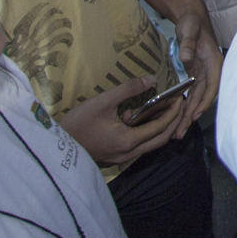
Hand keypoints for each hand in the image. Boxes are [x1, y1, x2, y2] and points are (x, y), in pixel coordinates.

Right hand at [60, 76, 181, 166]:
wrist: (55, 147)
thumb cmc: (78, 124)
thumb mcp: (102, 102)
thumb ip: (128, 90)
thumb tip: (150, 79)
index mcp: (128, 141)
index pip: (160, 128)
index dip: (173, 113)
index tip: (180, 99)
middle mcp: (128, 153)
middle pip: (160, 140)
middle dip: (173, 122)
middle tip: (179, 105)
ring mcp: (122, 158)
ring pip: (150, 144)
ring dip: (160, 128)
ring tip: (165, 108)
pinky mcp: (116, 157)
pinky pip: (139, 146)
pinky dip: (147, 132)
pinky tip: (141, 117)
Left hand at [169, 8, 221, 135]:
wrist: (191, 17)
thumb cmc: (192, 22)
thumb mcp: (189, 29)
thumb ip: (188, 43)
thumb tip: (186, 57)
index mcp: (214, 61)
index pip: (212, 86)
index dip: (205, 101)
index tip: (195, 115)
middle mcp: (211, 71)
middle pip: (203, 97)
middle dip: (192, 116)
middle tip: (180, 132)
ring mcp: (203, 74)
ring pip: (197, 99)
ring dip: (188, 116)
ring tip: (177, 132)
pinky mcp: (195, 76)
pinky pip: (191, 95)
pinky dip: (185, 107)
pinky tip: (178, 118)